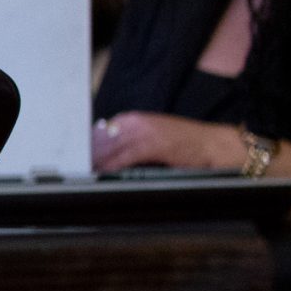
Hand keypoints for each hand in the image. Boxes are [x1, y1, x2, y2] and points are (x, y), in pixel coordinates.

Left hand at [92, 111, 242, 173]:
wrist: (215, 144)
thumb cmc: (185, 142)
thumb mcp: (154, 134)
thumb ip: (132, 138)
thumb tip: (106, 150)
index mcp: (137, 118)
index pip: (103, 129)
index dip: (89, 142)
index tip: (77, 153)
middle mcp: (139, 121)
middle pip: (103, 137)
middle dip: (89, 152)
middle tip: (75, 165)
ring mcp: (147, 132)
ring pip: (112, 146)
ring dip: (97, 160)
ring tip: (84, 171)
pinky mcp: (156, 145)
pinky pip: (127, 156)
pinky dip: (113, 165)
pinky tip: (104, 172)